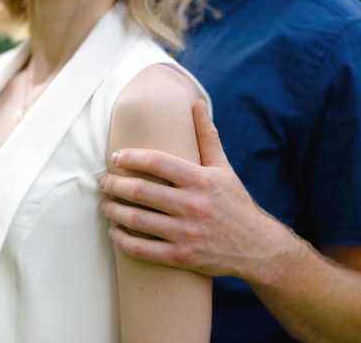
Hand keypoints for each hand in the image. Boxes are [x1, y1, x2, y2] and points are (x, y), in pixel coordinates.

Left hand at [100, 100, 287, 277]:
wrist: (257, 248)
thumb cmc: (235, 203)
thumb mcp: (224, 168)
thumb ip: (207, 136)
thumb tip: (196, 103)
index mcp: (201, 180)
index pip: (157, 161)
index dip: (130, 157)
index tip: (115, 157)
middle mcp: (192, 205)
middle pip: (141, 191)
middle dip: (115, 185)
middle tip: (104, 182)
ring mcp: (186, 233)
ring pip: (137, 220)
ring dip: (114, 212)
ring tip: (105, 206)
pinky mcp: (182, 257)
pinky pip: (143, 250)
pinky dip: (123, 241)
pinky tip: (114, 232)